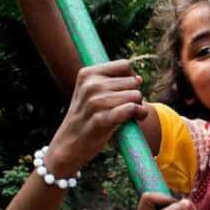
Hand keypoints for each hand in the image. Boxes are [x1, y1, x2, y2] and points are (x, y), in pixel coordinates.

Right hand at [45, 59, 146, 175]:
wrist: (69, 144)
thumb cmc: (86, 116)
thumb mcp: (91, 92)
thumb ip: (114, 81)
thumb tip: (139, 79)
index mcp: (87, 74)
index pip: (124, 65)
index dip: (130, 78)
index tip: (124, 90)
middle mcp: (90, 85)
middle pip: (133, 81)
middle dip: (134, 93)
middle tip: (124, 106)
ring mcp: (95, 102)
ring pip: (136, 95)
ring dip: (139, 106)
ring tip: (128, 114)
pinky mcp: (102, 119)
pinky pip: (133, 109)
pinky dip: (140, 113)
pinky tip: (137, 118)